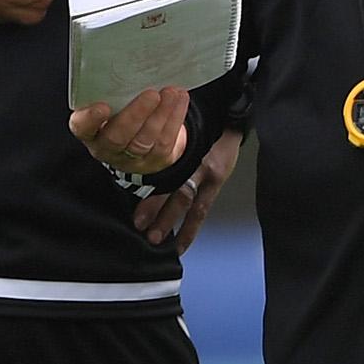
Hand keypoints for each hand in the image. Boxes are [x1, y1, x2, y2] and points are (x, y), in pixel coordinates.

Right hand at [69, 87, 189, 174]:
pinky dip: (174, 119)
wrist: (143, 134)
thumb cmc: (121, 108)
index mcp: (89, 130)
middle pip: (117, 137)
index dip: (90, 119)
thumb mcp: (111, 99)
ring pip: (144, 141)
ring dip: (161, 114)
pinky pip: (165, 142)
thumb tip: (130, 60)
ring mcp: (131, 158)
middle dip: (135, 115)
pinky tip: (180, 100)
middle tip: (151, 94)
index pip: (82, 127)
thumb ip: (113, 89)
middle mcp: (106, 148)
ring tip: (171, 92)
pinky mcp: (155, 160)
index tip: (102, 106)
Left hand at [135, 128, 242, 252]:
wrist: (231, 117)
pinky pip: (202, 210)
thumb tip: (134, 161)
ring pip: (187, 201)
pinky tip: (181, 246)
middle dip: (155, 207)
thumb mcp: (179, 129)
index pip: (163, 169)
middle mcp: (194, 161)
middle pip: (173, 186)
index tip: (132, 196)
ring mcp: (207, 174)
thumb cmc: (198, 122)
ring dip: (170, 222)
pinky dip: (190, 229)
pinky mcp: (217, 182)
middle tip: (138, 225)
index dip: (148, 185)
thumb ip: (161, 145)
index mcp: (182, 147)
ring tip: (155, 240)